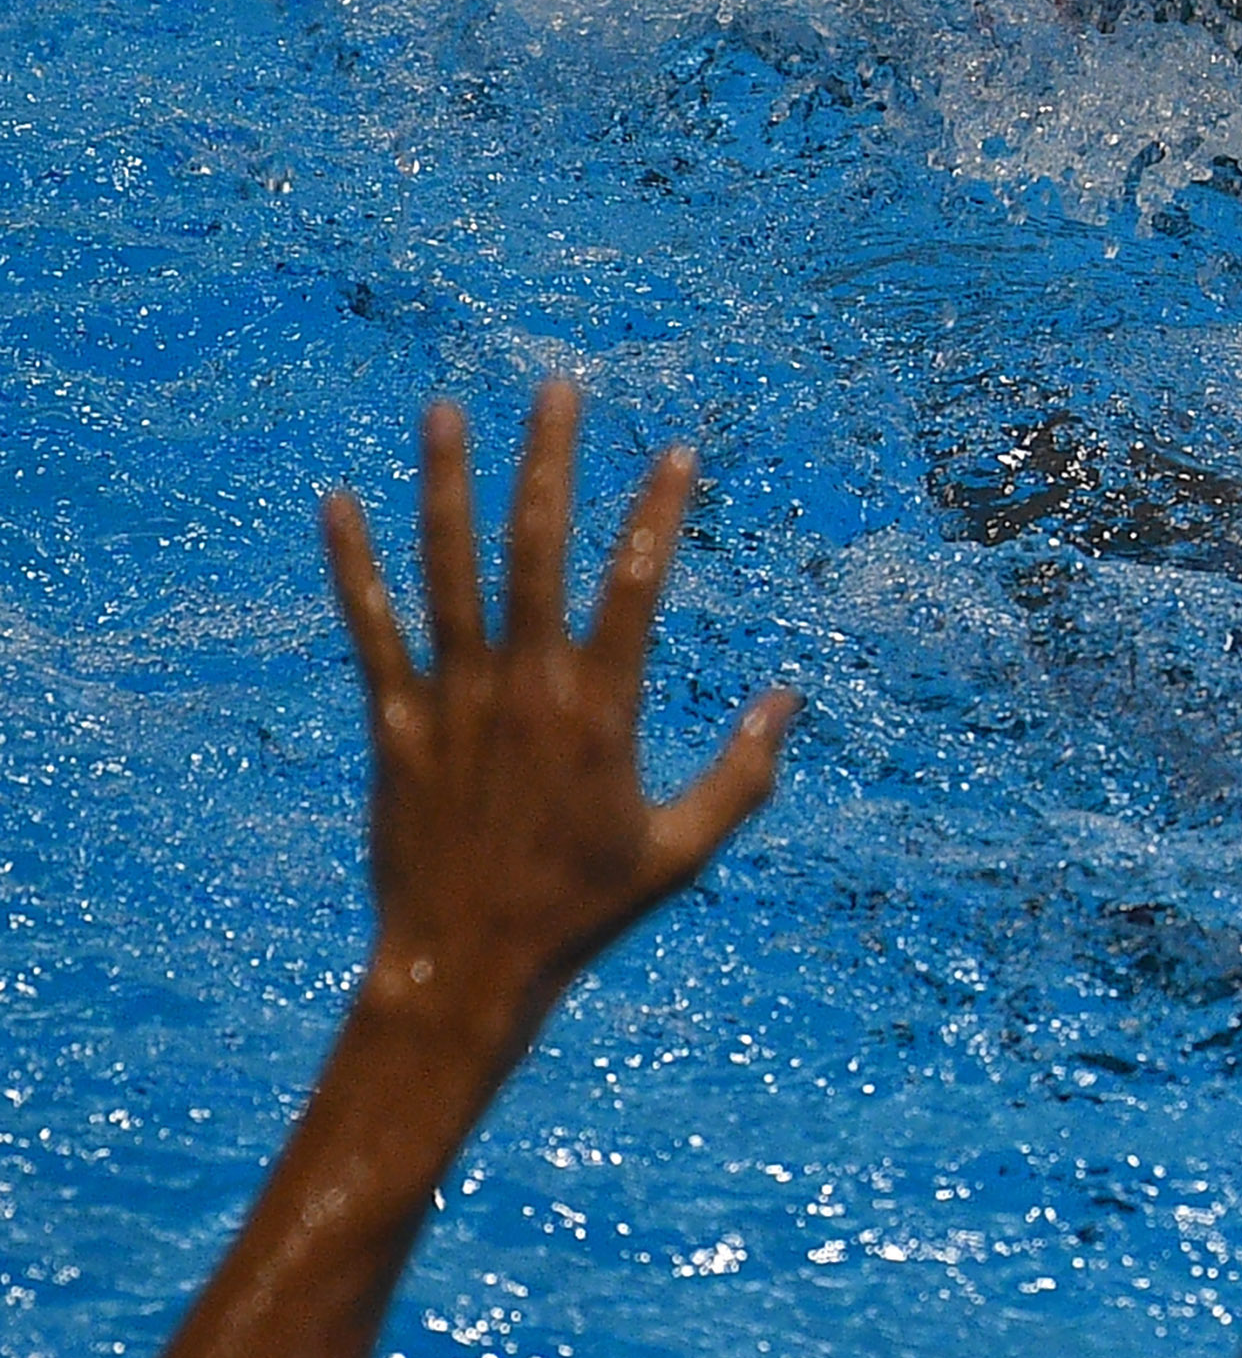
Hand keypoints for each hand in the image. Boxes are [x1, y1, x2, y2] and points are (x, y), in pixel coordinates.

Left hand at [325, 382, 797, 1059]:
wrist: (464, 968)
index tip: (675, 451)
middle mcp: (526, 687)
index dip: (658, 513)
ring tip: (445, 411)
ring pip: (448, 570)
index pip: (636, 585)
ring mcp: (454, 700)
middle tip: (557, 389)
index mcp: (600, 709)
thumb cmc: (582, 912)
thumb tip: (788, 699)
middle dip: (549, 462)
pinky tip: (337, 505)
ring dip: (447, 485)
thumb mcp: (682, 851)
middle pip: (535, 549)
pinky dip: (353, 565)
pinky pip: (370, 629)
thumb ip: (742, 773)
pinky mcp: (396, 724)